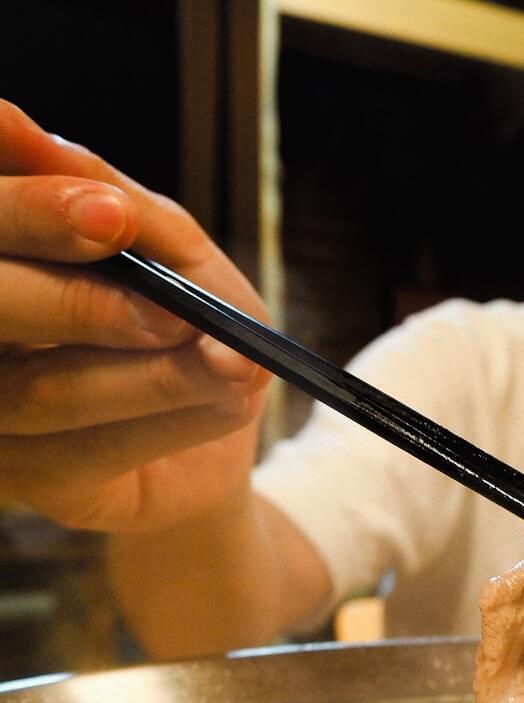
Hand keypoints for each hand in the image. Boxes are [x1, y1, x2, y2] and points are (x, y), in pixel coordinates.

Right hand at [0, 100, 270, 531]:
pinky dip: (168, 420)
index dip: (25, 210)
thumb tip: (29, 134)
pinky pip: (85, 452)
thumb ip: (120, 203)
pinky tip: (230, 400)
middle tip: (175, 310)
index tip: (108, 211)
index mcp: (5, 260)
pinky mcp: (26, 479)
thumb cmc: (189, 327)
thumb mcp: (178, 252)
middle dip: (77, 300)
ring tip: (233, 362)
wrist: (218, 441)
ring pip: (39, 390)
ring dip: (151, 374)